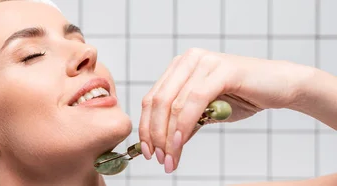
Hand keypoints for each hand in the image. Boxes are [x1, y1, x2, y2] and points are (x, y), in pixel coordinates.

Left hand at [137, 48, 314, 172]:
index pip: (152, 99)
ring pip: (174, 104)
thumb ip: (186, 123)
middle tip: (158, 159)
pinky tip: (180, 143)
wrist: (282, 87)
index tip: (147, 151)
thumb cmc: (244, 98)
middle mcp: (188, 60)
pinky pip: (194, 101)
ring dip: (169, 136)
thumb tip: (164, 145)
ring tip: (170, 158)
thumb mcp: (207, 113)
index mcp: (179, 67)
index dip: (146, 127)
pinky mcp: (221, 70)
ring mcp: (204, 62)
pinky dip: (184, 124)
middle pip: (158, 102)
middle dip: (155, 135)